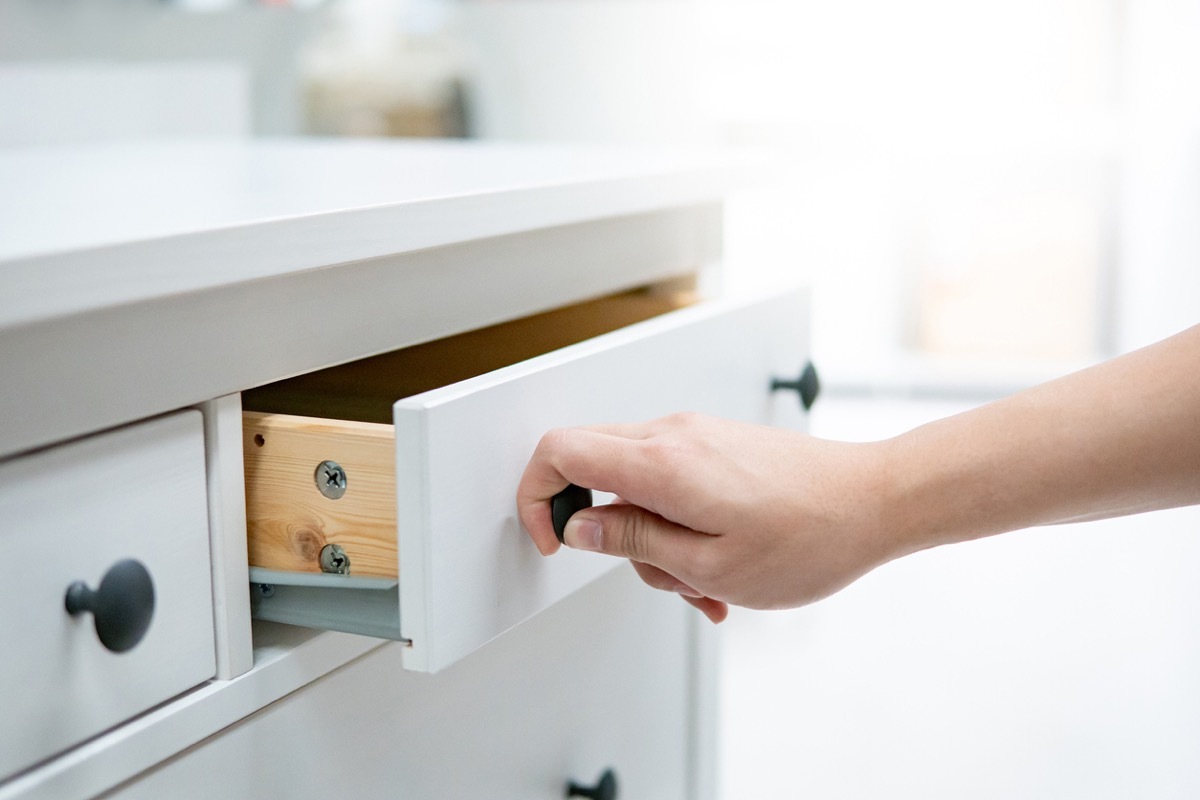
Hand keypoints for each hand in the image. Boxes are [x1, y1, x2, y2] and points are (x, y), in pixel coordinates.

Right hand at [516, 412, 901, 622]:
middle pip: (591, 465)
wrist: (875, 502)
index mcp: (662, 462)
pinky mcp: (716, 443)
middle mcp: (674, 435)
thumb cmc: (810, 537)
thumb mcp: (708, 564)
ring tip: (705, 581)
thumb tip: (579, 524)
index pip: (559, 450)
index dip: (537, 496)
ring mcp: (696, 434)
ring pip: (634, 483)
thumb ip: (632, 540)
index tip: (553, 539)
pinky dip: (679, 525)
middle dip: (607, 531)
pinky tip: (720, 564)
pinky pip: (670, 481)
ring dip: (654, 539)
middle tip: (650, 571)